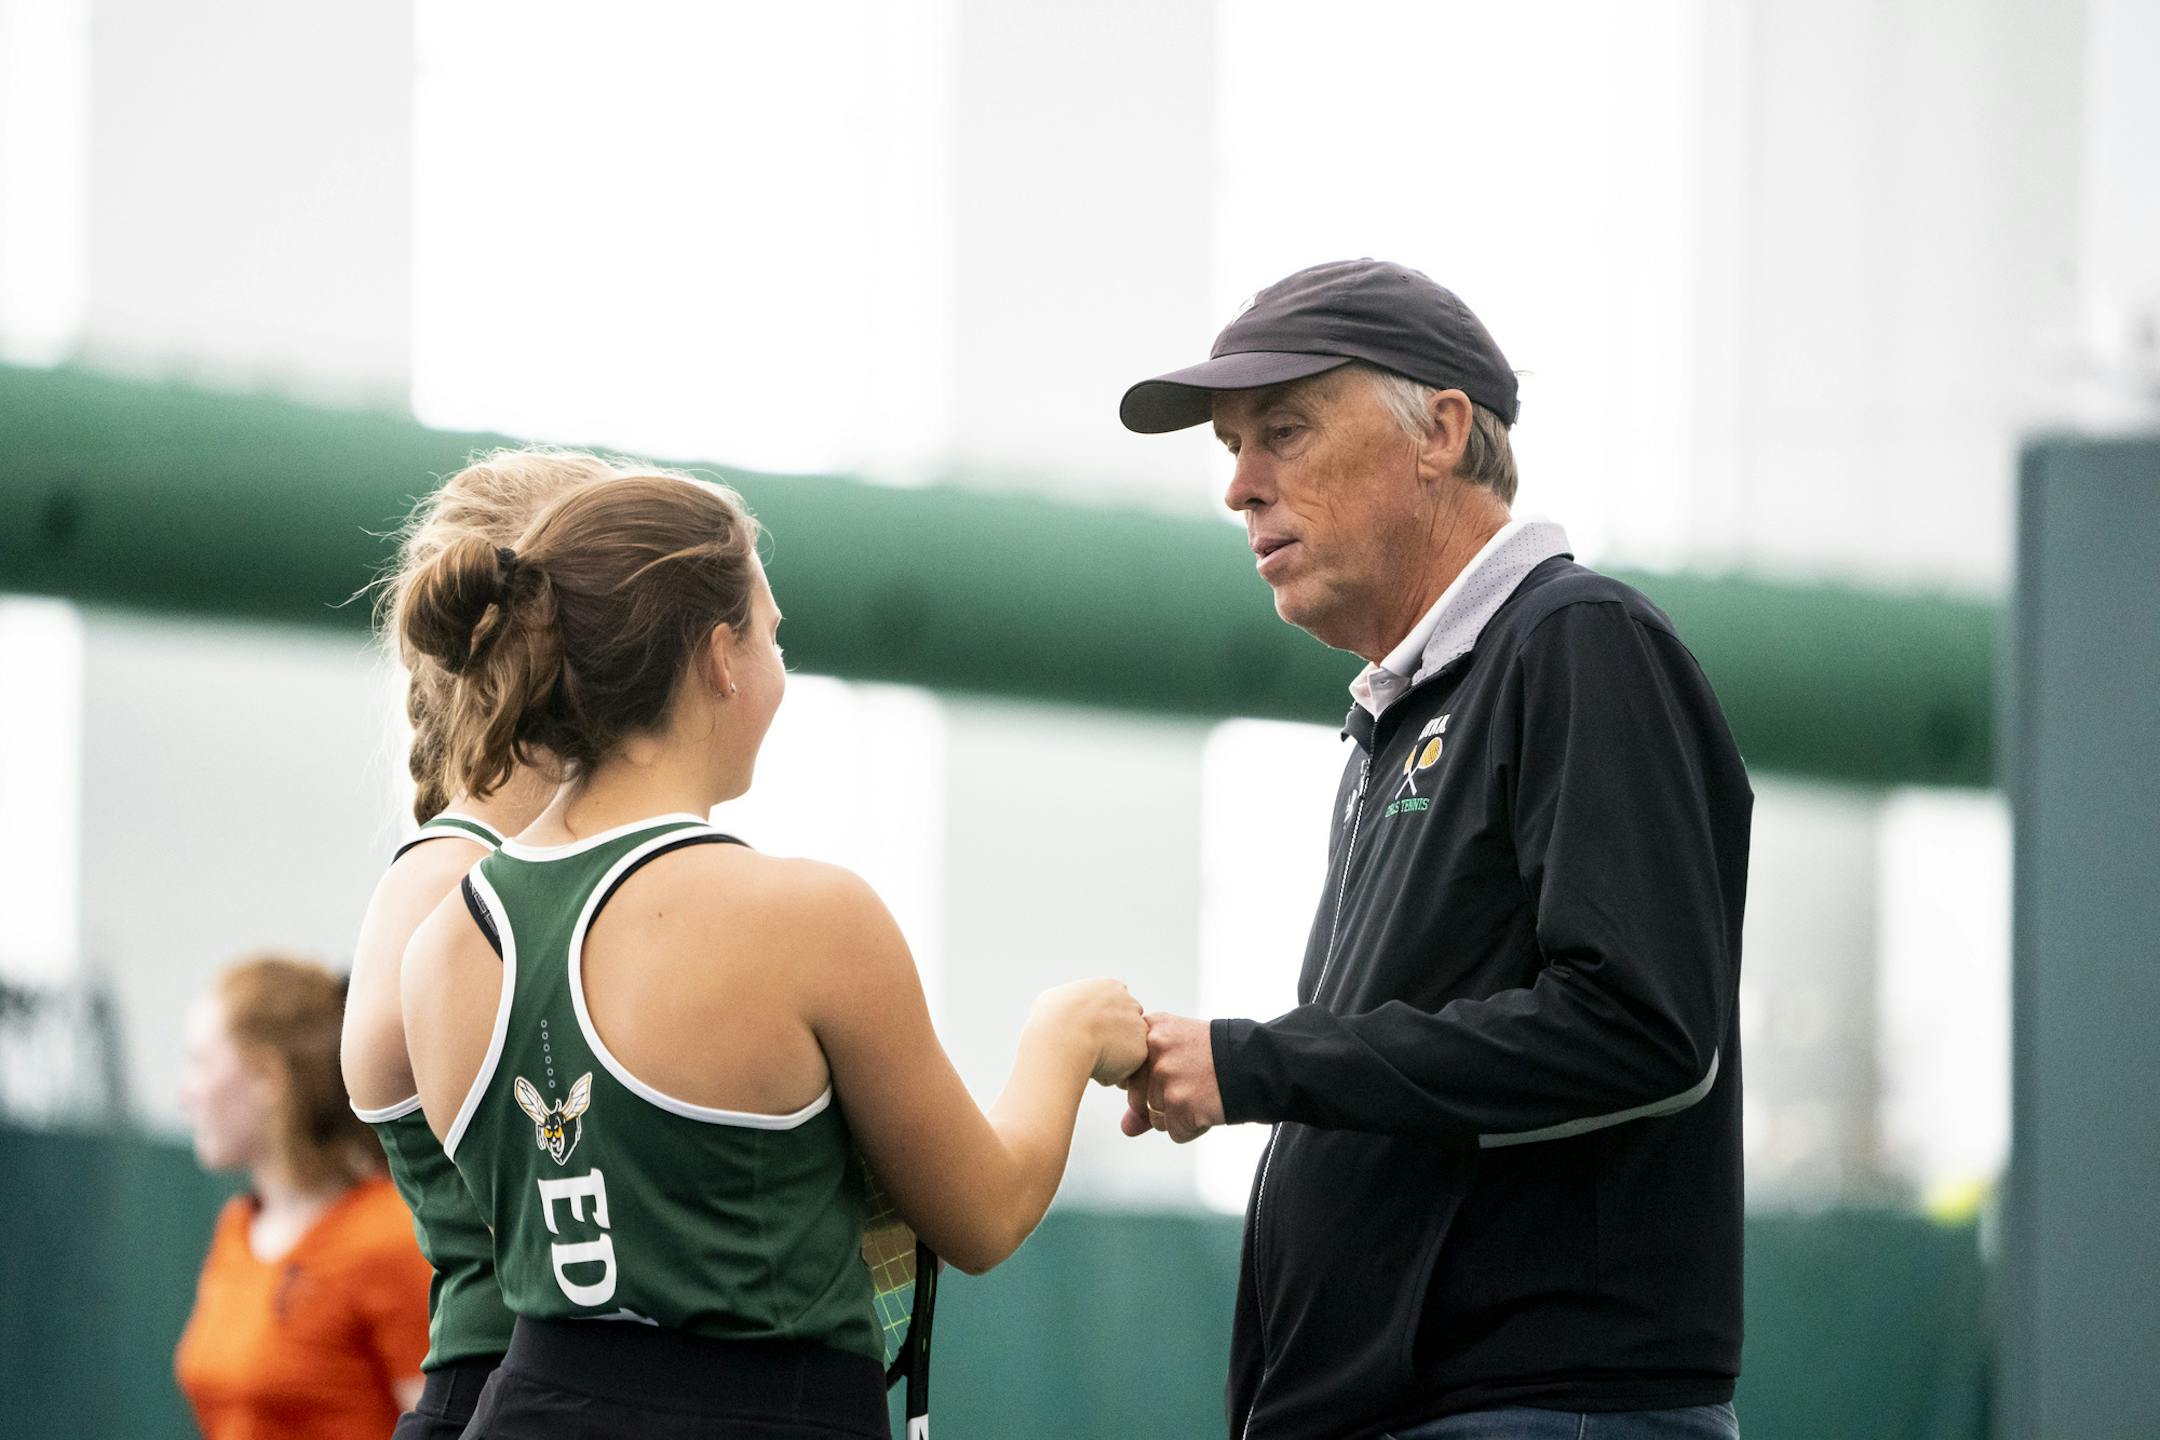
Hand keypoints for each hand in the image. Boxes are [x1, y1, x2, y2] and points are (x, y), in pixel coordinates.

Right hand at [1031, 979, 1147, 1086]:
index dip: (1100, 1023)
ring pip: (1124, 1049)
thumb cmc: (1051, 1019)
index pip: (1113, 1006)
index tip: (1084, 1032)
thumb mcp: (1053, 1000)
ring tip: (1085, 1059)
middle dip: (1111, 1040)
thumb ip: (1066, 1003)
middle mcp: (1131, 1003)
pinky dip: (1110, 1074)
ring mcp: (1138, 1027)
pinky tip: (1092, 1068)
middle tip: (1086, 1049)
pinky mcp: (1140, 1051)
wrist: (1063, 1037)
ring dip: (1110, 1058)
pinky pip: (1125, 1069)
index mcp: (1111, 987)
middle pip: (1124, 1027)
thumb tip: (1060, 1010)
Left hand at [1118, 1012, 1221, 1143]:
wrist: (1259, 1062)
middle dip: (1162, 1100)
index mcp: (1151, 1028)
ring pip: (1154, 1117)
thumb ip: (1145, 1090)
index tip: (1177, 1070)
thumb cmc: (1217, 1058)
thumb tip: (1126, 1128)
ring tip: (1203, 1091)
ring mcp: (1165, 1074)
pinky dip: (1193, 1128)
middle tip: (1194, 1080)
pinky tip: (1210, 1105)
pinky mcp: (1179, 1102)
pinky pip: (1175, 1132)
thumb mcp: (1179, 1056)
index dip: (1151, 1080)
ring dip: (1178, 1114)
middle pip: (1136, 1097)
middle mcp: (1154, 1047)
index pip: (1127, 1073)